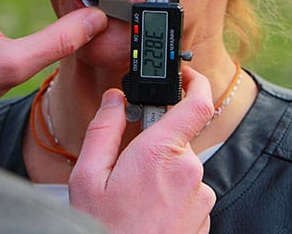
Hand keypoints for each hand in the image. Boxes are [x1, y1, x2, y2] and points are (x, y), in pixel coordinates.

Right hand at [69, 67, 215, 232]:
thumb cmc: (102, 226)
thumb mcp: (88, 175)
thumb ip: (104, 130)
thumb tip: (115, 98)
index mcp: (160, 153)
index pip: (195, 104)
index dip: (193, 82)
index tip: (184, 74)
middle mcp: (189, 172)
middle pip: (175, 141)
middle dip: (151, 146)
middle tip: (122, 167)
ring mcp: (200, 197)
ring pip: (179, 169)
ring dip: (157, 175)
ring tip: (129, 199)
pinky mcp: (203, 217)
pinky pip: (186, 194)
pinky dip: (166, 196)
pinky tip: (143, 212)